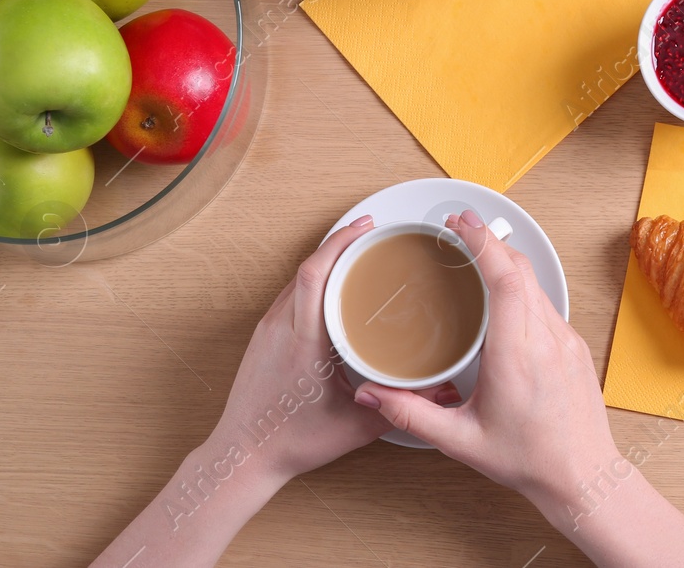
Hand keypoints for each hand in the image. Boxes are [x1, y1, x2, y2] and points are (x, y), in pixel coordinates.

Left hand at [205, 214, 399, 487]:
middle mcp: (281, 329)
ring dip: (324, 260)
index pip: (314, 275)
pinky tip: (332, 287)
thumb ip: (401, 404)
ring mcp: (267, 330)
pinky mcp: (262, 337)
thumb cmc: (292, 442)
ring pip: (296, 279)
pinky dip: (312, 280)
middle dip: (339, 242)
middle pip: (306, 267)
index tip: (365, 228)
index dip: (338, 243)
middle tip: (370, 232)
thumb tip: (441, 390)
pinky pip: (289, 295)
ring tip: (356, 254)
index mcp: (303, 343)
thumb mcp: (356, 426)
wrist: (242, 456)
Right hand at [353, 211, 617, 501]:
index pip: (506, 279)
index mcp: (517, 355)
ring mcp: (565, 339)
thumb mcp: (460, 440)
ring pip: (536, 284)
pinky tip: (501, 294)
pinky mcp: (573, 345)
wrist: (582, 475)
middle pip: (521, 269)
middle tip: (458, 228)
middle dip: (489, 241)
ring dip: (506, 261)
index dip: (483, 243)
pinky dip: (521, 286)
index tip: (460, 224)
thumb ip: (411, 414)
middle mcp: (546, 339)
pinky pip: (545, 302)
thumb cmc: (528, 460)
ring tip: (474, 254)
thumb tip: (371, 393)